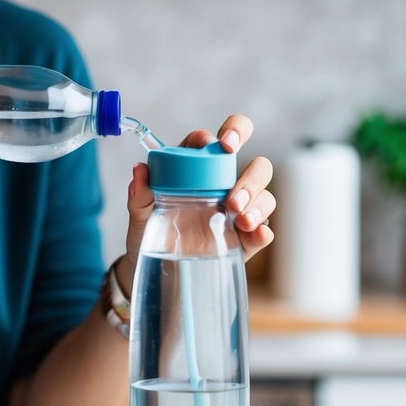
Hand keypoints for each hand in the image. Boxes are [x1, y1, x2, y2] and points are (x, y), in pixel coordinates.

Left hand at [117, 114, 274, 295]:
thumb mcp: (140, 215)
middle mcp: (225, 186)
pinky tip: (256, 234)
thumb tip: (140, 170)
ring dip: (258, 203)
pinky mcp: (245, 240)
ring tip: (240, 219)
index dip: (231, 132)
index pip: (220, 142)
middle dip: (251, 177)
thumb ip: (140, 194)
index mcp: (199, 169)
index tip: (224, 144)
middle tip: (232, 199)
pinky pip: (263, 231)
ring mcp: (239, 213)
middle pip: (257, 166)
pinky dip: (263, 232)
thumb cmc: (149, 234)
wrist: (156, 272)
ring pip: (265, 196)